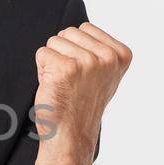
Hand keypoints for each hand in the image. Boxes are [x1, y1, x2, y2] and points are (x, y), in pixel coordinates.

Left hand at [28, 19, 131, 164]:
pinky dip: (42, 71)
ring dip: (52, 62)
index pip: (85, 28)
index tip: (84, 75)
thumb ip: (98, 50)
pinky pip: (42, 53)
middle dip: (63, 54)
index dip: (77, 50)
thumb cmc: (82, 105)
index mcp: (121, 55)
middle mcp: (108, 57)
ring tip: (63, 85)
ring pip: (54, 41)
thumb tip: (81, 28)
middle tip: (70, 82)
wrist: (71, 136)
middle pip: (68, 32)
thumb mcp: (103, 74)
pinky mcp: (66, 69)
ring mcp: (89, 62)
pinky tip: (54, 87)